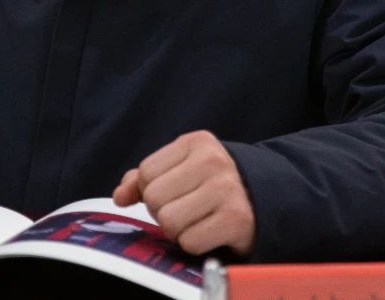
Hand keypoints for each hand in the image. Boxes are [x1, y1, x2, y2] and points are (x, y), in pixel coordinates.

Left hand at [112, 130, 255, 256]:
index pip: (146, 172)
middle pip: (155, 198)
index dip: (152, 190)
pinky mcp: (236, 219)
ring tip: (197, 220)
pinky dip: (195, 243)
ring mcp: (227, 190)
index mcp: (196, 142)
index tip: (173, 192)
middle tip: (186, 209)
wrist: (264, 199)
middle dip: (164, 210)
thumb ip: (144, 178)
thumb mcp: (181, 168)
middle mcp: (213, 161)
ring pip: (169, 221)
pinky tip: (210, 232)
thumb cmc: (212, 184)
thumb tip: (120, 196)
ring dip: (178, 229)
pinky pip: (189, 241)